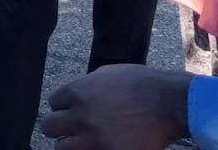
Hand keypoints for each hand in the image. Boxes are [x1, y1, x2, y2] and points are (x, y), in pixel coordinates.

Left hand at [39, 65, 190, 149]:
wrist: (168, 102)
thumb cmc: (141, 84)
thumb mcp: (106, 74)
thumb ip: (85, 86)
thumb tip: (73, 98)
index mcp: (78, 92)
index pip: (53, 103)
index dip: (63, 108)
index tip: (73, 111)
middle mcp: (81, 116)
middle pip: (49, 127)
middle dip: (59, 128)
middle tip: (71, 130)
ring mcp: (94, 138)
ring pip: (62, 148)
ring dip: (71, 144)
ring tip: (84, 142)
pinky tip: (101, 146)